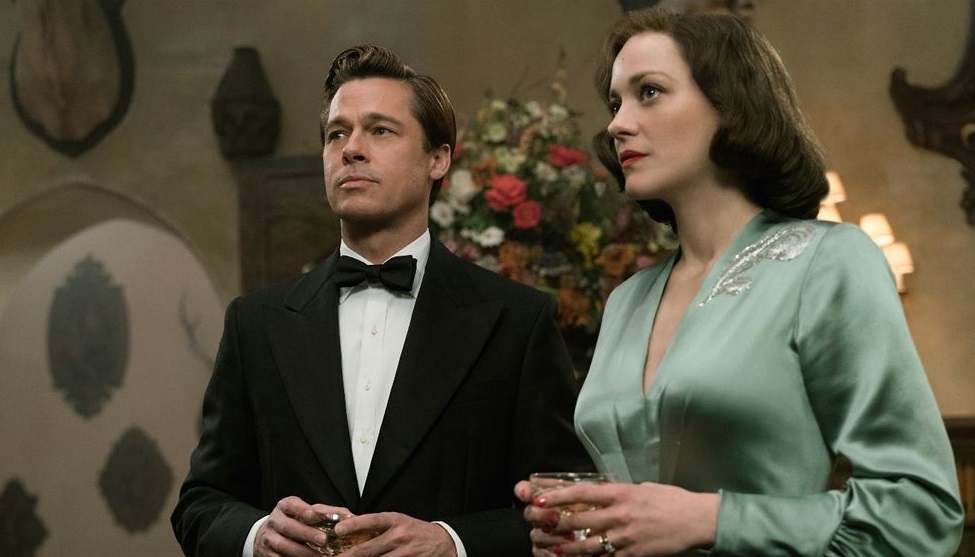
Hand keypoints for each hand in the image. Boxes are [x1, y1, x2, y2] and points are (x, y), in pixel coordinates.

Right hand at [255, 496, 352, 556]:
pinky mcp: (267, 554)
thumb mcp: (304, 511)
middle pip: (288, 527)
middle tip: (323, 540)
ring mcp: (269, 538)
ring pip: (283, 545)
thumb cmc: (291, 521)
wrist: (266, 534)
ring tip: (318, 556)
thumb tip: (347, 515)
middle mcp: (274, 521)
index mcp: (285, 507)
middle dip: (306, 533)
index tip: (314, 514)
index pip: (292, 505)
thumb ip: (324, 512)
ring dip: (302, 552)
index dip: (303, 509)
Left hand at [337, 512, 456, 556]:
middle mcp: (399, 536)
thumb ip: (379, 527)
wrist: (444, 542)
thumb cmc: (417, 532)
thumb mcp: (400, 522)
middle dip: (348, 556)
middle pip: (368, 549)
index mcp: (395, 521)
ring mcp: (405, 553)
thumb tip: (353, 533)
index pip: (371, 520)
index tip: (338, 530)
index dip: (353, 525)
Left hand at [515, 480, 718, 555]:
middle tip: (538, 526)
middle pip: (579, 521)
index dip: (559, 496)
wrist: (697, 520)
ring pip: (588, 545)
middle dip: (555, 524)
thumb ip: (620, 494)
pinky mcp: (633, 554)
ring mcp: (626, 537)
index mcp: (622, 493)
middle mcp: (620, 514)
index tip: (541, 498)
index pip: (583, 493)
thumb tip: (601, 495)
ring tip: (550, 549)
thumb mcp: (642, 488)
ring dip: (567, 548)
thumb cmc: (672, 501)